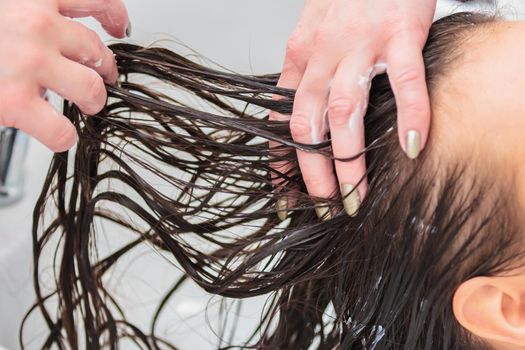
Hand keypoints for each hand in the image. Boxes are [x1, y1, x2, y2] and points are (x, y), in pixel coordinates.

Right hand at [0, 0, 128, 151]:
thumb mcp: (0, 6)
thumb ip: (24, 9)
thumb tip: (55, 22)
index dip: (114, 14)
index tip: (118, 26)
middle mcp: (34, 24)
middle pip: (96, 50)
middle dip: (104, 68)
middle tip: (102, 76)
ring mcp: (26, 63)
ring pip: (90, 89)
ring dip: (93, 101)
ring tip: (87, 105)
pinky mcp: (12, 102)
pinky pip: (60, 130)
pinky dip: (63, 137)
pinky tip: (59, 135)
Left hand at [271, 0, 435, 218]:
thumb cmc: (346, 2)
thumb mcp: (313, 39)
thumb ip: (308, 78)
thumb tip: (305, 127)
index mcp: (298, 60)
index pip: (279, 122)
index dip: (280, 165)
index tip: (285, 199)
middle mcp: (321, 55)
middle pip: (307, 124)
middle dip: (313, 173)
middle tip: (325, 206)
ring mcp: (360, 45)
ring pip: (345, 112)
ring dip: (348, 160)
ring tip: (356, 195)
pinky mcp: (400, 33)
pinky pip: (404, 82)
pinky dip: (409, 116)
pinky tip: (412, 147)